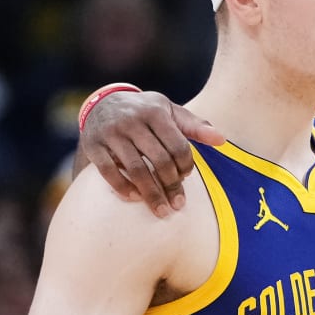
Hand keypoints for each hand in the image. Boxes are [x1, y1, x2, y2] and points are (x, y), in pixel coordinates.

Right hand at [78, 89, 224, 217]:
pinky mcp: (94, 145)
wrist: (102, 103)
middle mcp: (132, 120)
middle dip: (171, 186)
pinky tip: (135, 198)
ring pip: (136, 169)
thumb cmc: (145, 112)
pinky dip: (124, 188)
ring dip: (151, 194)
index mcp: (156, 111)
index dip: (185, 167)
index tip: (185, 179)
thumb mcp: (169, 111)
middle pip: (159, 160)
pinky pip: (109, 172)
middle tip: (178, 204)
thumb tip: (221, 140)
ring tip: (162, 211)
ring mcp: (111, 133)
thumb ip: (194, 126)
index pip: (178, 146)